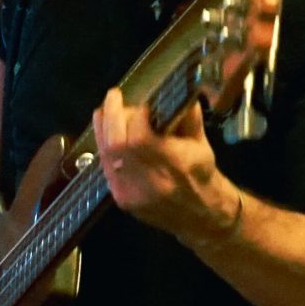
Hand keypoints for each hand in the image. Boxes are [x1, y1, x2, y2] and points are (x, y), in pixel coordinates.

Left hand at [93, 87, 239, 242]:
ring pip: (106, 155)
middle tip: (114, 98)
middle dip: (112, 116)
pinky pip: (106, 166)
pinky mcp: (121, 200)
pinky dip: (104, 146)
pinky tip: (107, 133)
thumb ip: (188, 115)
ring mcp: (133, 194)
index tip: (141, 103)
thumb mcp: (202, 143)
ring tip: (105, 111)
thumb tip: (176, 88)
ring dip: (103, 128)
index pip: (141, 137)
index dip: (135, 115)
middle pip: (117, 145)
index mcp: (175, 165)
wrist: (200, 217)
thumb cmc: (202, 175)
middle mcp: (151, 182)